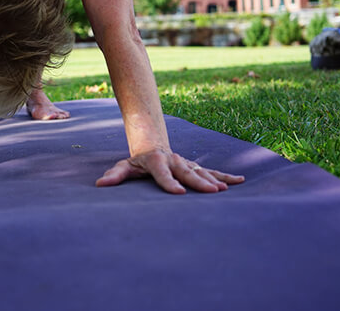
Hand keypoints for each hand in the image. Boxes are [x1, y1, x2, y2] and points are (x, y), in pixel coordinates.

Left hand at [96, 149, 244, 193]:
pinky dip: (225, 176)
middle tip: (212, 192)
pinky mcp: (195, 166)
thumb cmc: (137, 162)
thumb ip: (114, 175)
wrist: (153, 146)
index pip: (163, 174)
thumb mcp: (124, 167)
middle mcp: (175, 161)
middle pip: (188, 173)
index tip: (179, 193)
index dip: (170, 183)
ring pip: (202, 172)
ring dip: (215, 180)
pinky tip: (239, 182)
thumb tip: (100, 184)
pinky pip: (212, 171)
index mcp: (157, 162)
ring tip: (226, 189)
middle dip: (200, 182)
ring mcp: (187, 163)